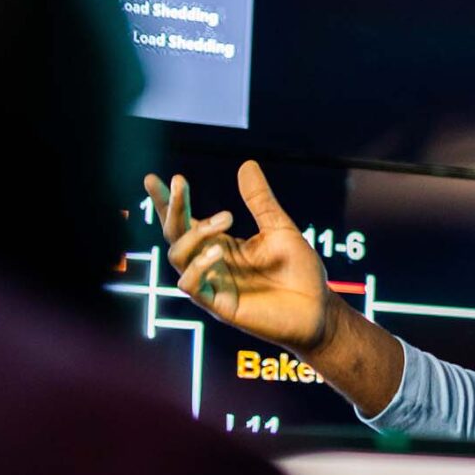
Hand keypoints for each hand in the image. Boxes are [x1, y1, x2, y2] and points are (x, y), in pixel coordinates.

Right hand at [144, 161, 336, 353]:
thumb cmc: (299, 272)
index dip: (167, 201)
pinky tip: (218, 252)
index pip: (185, 220)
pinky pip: (191, 286)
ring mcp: (212, 285)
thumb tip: (247, 164)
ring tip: (226, 218)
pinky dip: (199, 266)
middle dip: (172, 207)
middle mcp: (210, 264)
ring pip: (178, 257)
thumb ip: (260, 201)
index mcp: (220, 245)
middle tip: (178, 181)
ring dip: (194, 234)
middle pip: (174, 234)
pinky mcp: (219, 306)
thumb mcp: (280, 229)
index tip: (154, 178)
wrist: (320, 309)